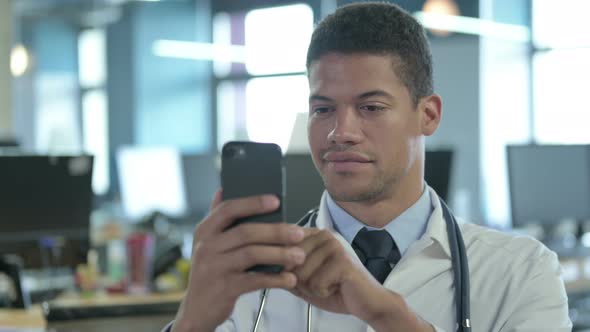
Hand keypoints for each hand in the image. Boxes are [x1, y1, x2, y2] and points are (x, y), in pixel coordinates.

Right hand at [172, 190, 305, 331]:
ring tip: (299, 256)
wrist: (197, 309)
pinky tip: (289, 279)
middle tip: (298, 233)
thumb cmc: (210, 271)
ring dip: (280, 254)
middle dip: (276, 231)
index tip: (276, 200)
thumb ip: (218, 219)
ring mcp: (213, 268)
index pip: (228, 209)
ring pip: (252, 255)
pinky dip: (276, 279)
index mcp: (205, 230)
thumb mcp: (208, 243)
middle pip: (245, 232)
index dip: (253, 203)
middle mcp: (206, 247)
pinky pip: (255, 280)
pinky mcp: (224, 289)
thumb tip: (224, 189)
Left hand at [290, 229, 433, 331]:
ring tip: (330, 284)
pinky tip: (337, 287)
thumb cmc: (338, 289)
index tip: (294, 271)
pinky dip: (323, 292)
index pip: (284, 243)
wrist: (367, 302)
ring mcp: (335, 246)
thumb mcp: (305, 280)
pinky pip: (315, 283)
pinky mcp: (342, 261)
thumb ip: (287, 272)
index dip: (284, 264)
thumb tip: (268, 266)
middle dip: (301, 280)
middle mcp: (325, 235)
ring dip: (313, 287)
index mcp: (316, 235)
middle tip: (321, 281)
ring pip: (301, 273)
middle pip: (290, 262)